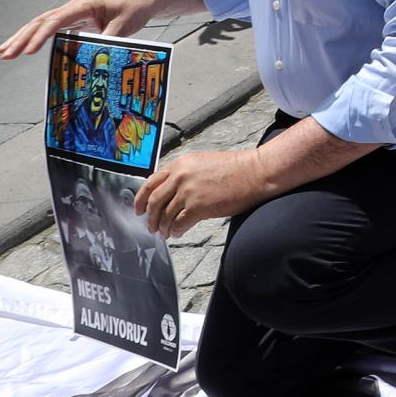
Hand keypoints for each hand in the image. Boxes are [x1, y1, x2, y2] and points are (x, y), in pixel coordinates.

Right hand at [0, 0, 156, 59]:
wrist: (142, 0)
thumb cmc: (134, 9)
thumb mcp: (124, 26)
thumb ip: (107, 40)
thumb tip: (94, 56)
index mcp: (85, 5)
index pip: (57, 20)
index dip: (41, 36)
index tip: (28, 50)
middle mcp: (74, 8)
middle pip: (41, 22)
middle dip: (22, 38)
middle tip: (6, 53)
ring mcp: (72, 14)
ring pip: (41, 24)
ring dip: (22, 37)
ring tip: (5, 51)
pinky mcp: (73, 21)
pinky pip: (49, 28)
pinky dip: (35, 37)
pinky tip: (23, 47)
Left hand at [135, 149, 271, 237]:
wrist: (256, 172)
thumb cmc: (236, 168)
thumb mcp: (203, 163)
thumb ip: (184, 174)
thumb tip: (171, 192)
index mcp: (180, 164)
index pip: (150, 183)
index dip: (140, 199)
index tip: (139, 209)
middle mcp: (180, 177)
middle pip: (154, 202)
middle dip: (150, 218)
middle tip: (151, 226)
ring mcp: (188, 192)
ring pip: (165, 215)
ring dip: (163, 227)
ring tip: (166, 233)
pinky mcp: (198, 207)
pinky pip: (178, 224)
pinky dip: (176, 231)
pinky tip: (178, 233)